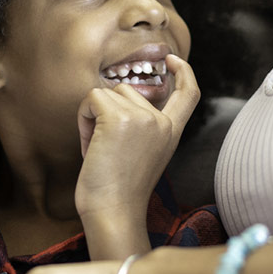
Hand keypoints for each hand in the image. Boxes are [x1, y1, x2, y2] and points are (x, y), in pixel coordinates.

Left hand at [75, 54, 199, 224]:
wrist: (114, 212)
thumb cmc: (120, 192)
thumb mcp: (144, 155)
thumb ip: (143, 128)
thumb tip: (120, 99)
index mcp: (171, 133)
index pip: (189, 94)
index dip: (183, 72)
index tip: (171, 60)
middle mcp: (161, 122)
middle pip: (127, 90)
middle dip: (108, 112)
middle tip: (104, 148)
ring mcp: (142, 118)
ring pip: (107, 93)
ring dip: (93, 117)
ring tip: (98, 149)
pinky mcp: (118, 117)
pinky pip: (91, 99)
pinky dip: (84, 118)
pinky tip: (90, 145)